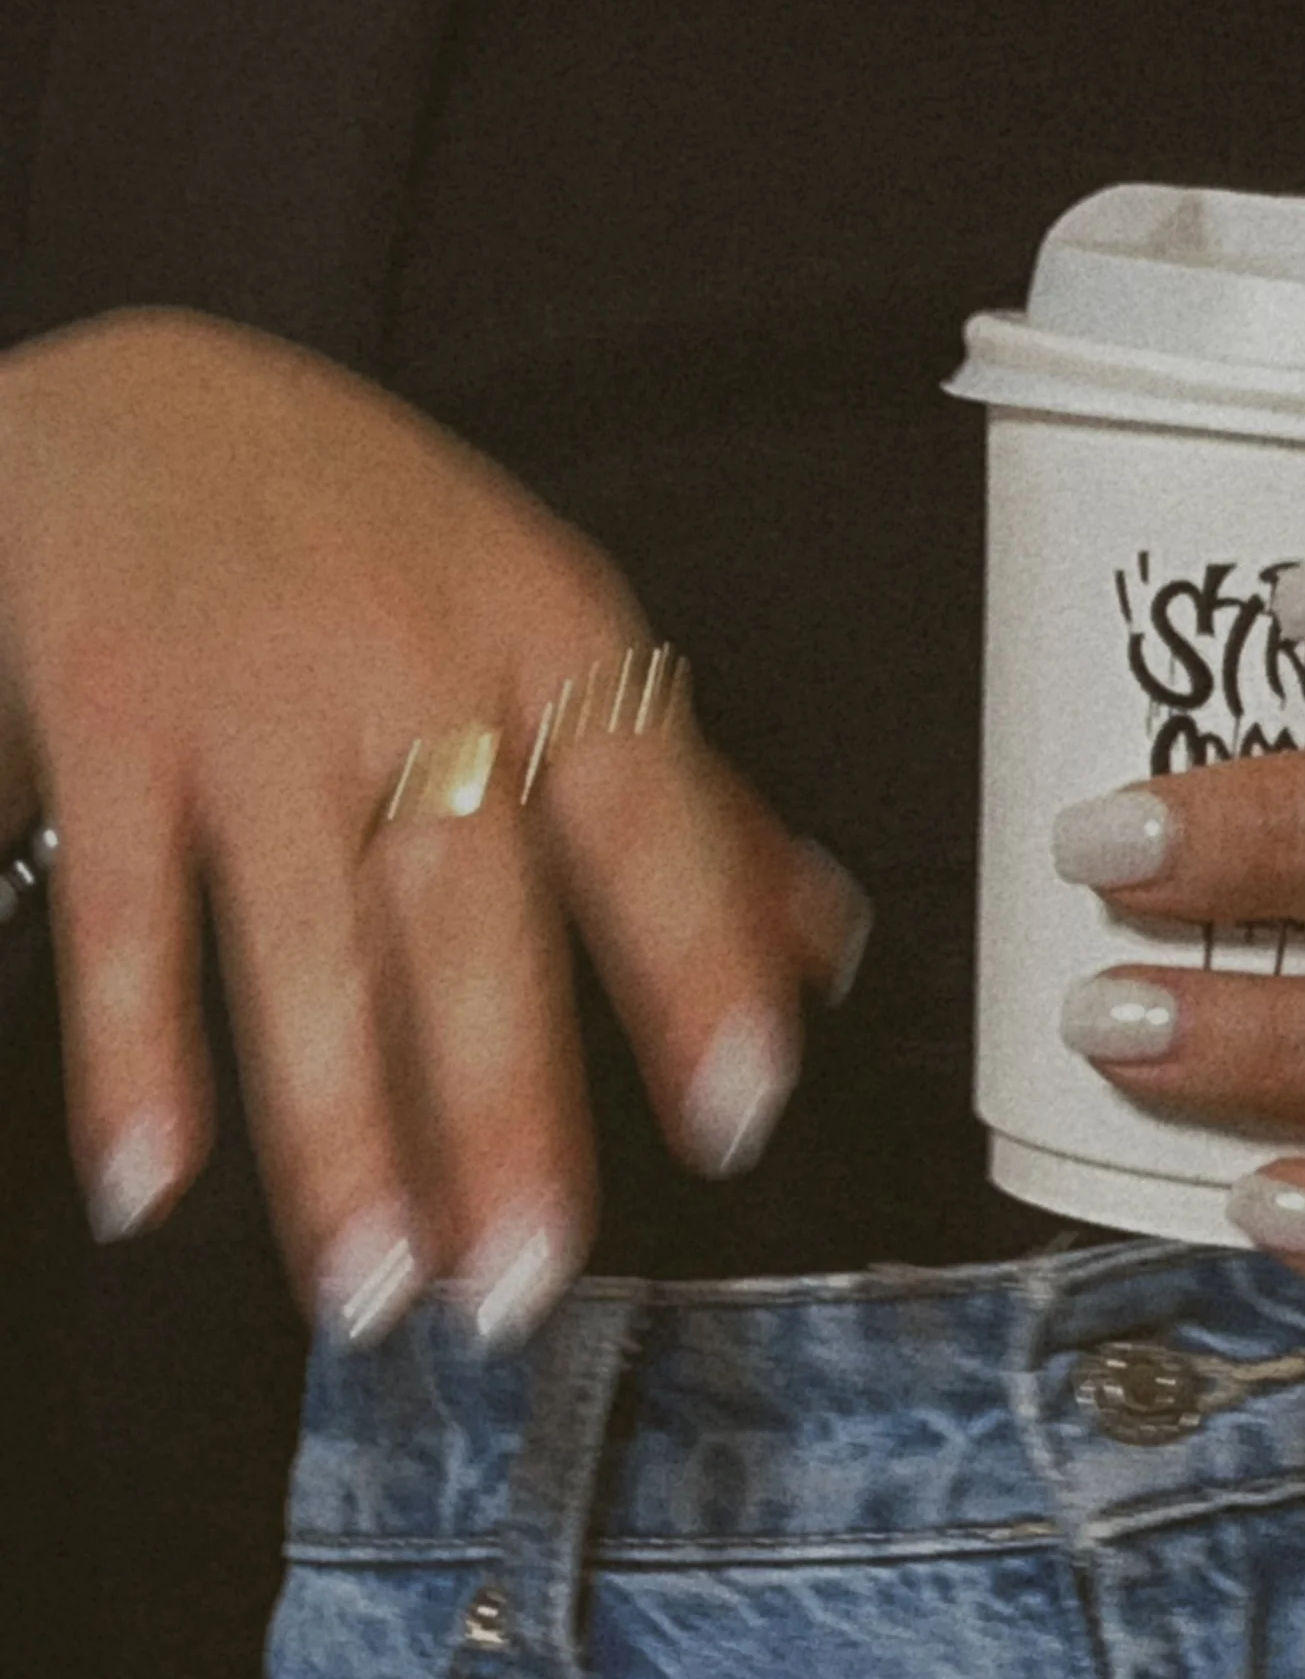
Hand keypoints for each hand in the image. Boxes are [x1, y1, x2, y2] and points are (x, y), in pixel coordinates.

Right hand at [0, 310, 866, 1341]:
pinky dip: (132, 1052)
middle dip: (501, 1106)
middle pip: (467, 913)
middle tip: (528, 1274)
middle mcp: (406, 662)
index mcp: (547, 635)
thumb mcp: (550, 617)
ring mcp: (250, 696)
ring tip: (373, 1285)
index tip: (744, 1107)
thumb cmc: (373, 531)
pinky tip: (157, 1180)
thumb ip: (687, 793)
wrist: (134, 394)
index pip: (649, 814)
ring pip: (300, 940)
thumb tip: (822, 945)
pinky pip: (125, 909)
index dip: (701, 962)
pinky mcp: (109, 718)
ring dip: (335, 1129)